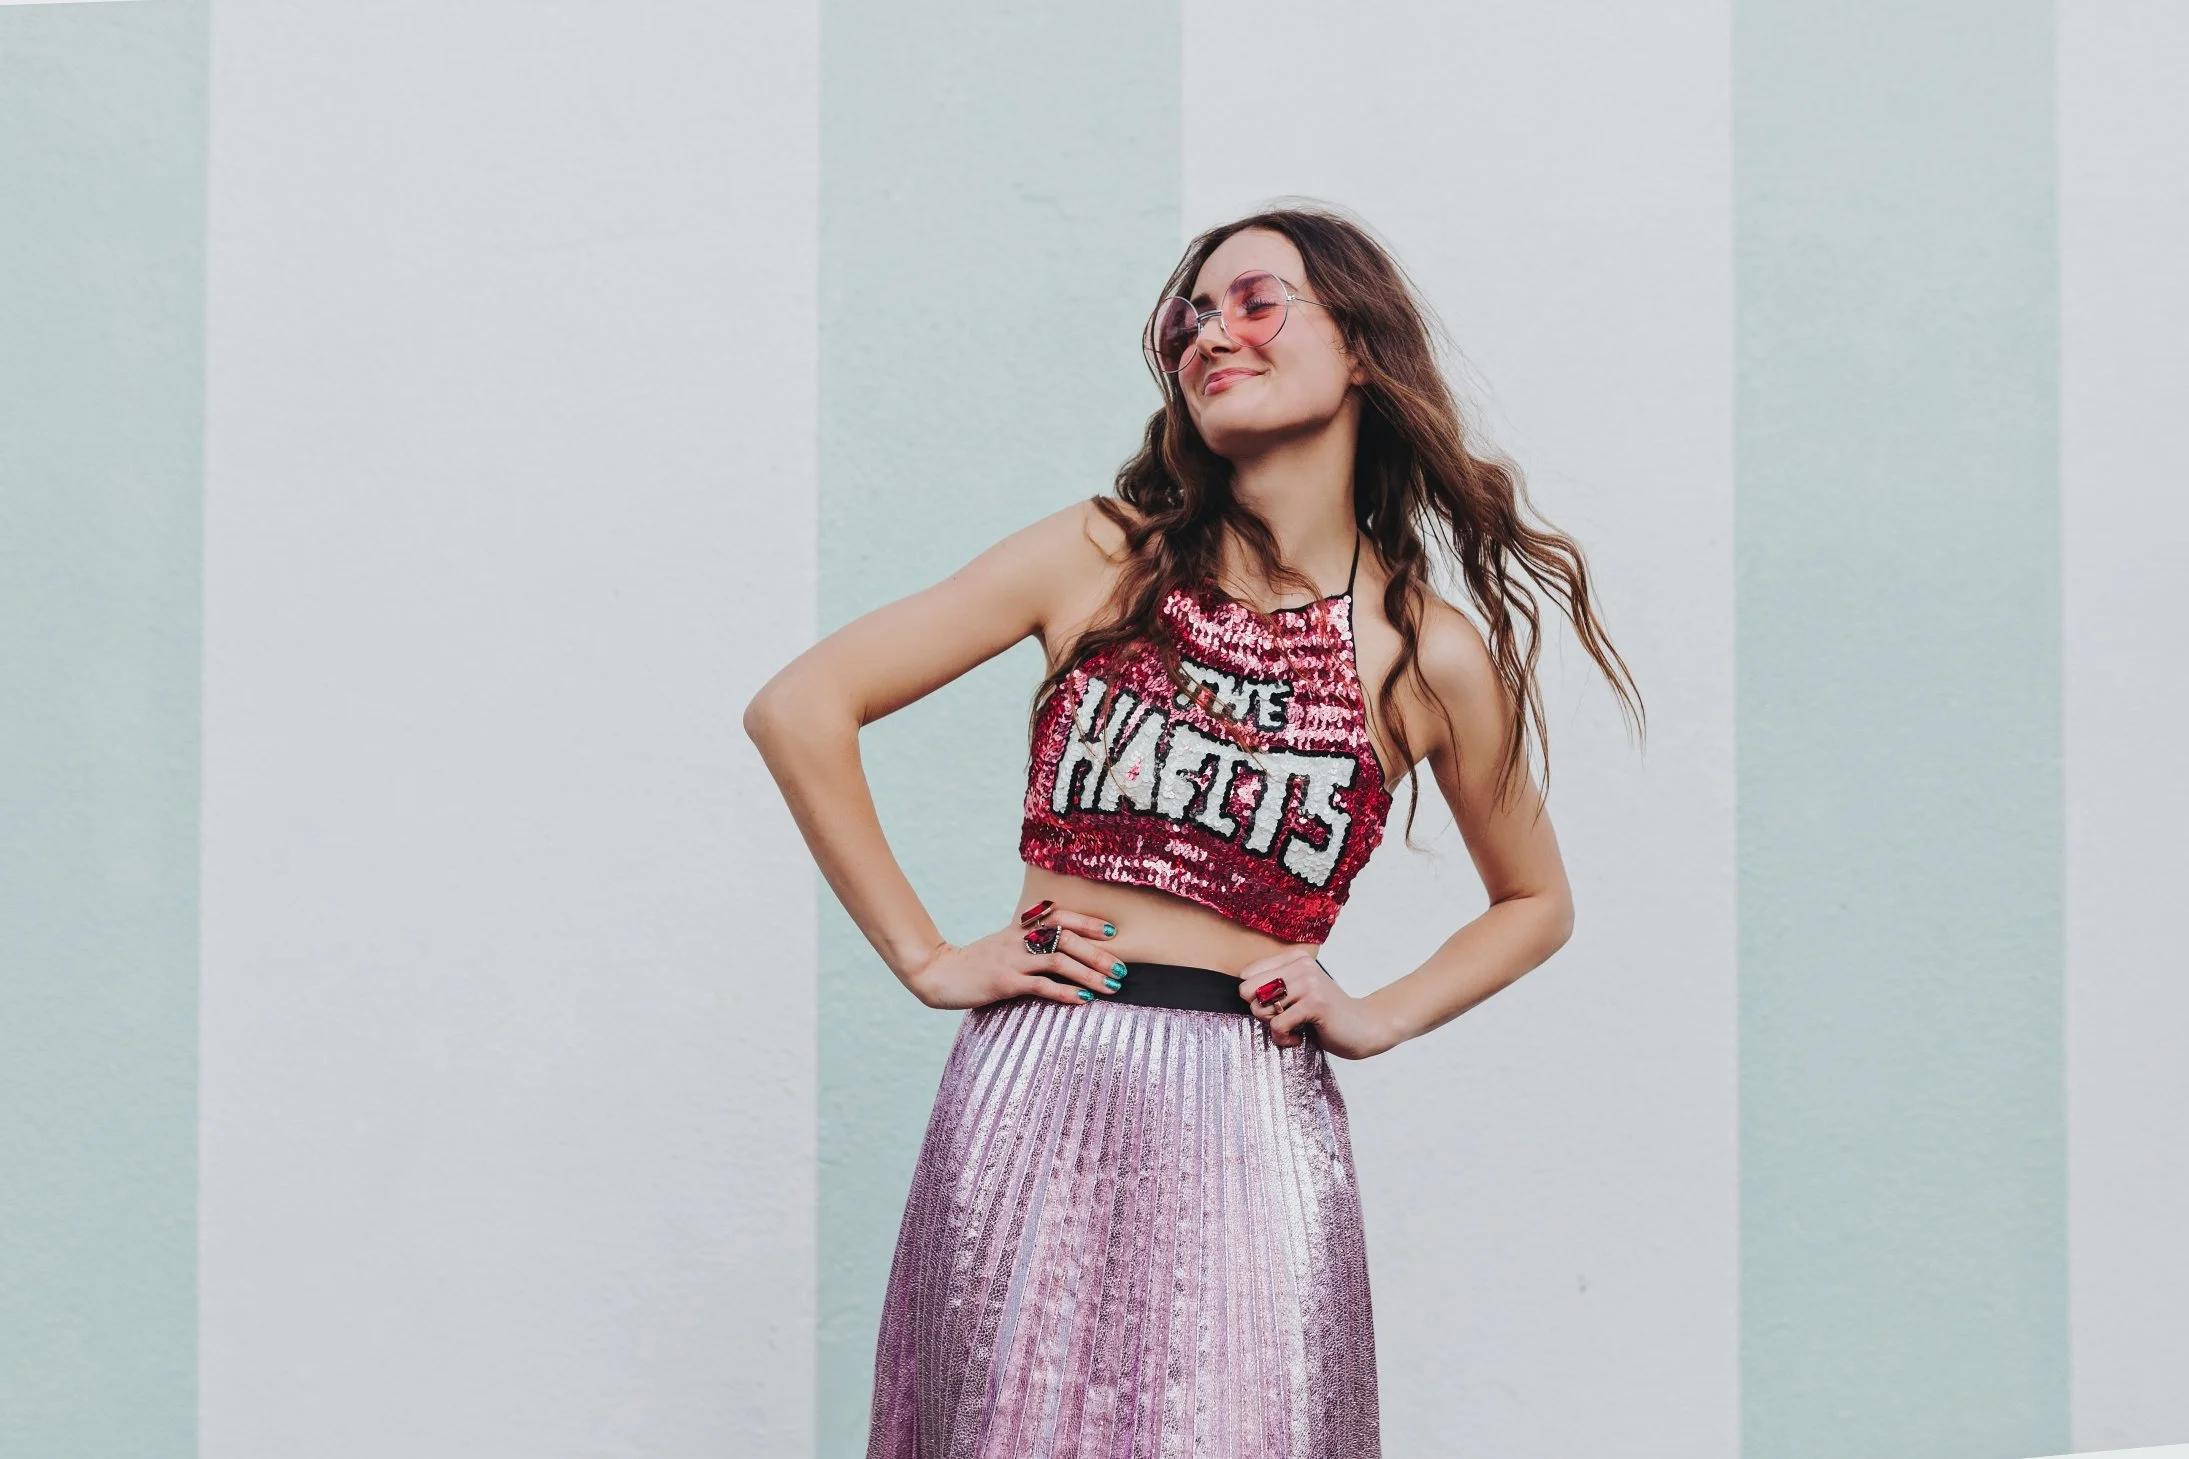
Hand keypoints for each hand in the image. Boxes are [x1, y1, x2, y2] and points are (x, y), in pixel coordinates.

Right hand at [903, 904, 1127, 1010]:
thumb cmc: (976, 963)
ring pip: (1059, 961)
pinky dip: (1065, 992)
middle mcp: (1019, 939)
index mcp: (1020, 929)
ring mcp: (1012, 960)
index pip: (1060, 918)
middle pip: (1067, 940)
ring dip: (1089, 974)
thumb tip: (1062, 952)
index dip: (1087, 922)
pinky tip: (1083, 1000)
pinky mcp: (1004, 982)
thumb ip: (1028, 943)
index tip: (1111, 932)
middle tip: (1121, 970)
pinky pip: (1041, 986)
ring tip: (1111, 987)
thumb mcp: (1003, 945)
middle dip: (1098, 955)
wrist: (940, 974)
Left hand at [1237, 944, 1391, 1059]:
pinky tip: (1300, 1037)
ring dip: (1274, 1027)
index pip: (1247, 975)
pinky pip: (1278, 1026)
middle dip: (1261, 1012)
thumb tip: (1240, 993)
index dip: (1255, 998)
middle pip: (1248, 991)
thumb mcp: (1297, 994)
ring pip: (1261, 1009)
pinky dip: (1285, 1039)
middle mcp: (1301, 964)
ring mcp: (1309, 982)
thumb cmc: (1324, 1015)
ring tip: (1294, 1028)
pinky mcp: (1315, 1002)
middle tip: (1284, 1018)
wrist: (1363, 1028)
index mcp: (1294, 958)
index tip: (1278, 1006)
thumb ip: (1272, 988)